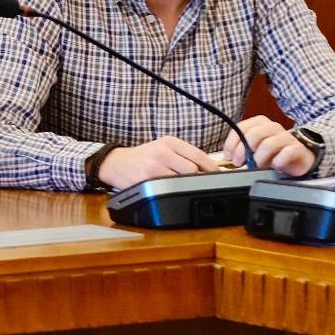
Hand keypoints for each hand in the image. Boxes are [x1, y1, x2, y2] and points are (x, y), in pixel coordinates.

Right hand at [97, 137, 218, 189]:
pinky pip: (170, 189)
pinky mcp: (148, 180)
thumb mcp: (162, 148)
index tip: (218, 177)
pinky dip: (174, 193)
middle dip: (200, 179)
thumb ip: (183, 155)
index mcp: (169, 142)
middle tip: (201, 186)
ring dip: (187, 187)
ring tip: (184, 189)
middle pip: (194, 169)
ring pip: (183, 180)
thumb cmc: (142, 157)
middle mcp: (163, 151)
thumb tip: (210, 169)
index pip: (199, 155)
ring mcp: (155, 166)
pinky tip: (171, 192)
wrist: (116, 163)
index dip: (212, 168)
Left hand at [223, 115, 315, 176]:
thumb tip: (229, 158)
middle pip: (254, 135)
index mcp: (260, 123)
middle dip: (243, 151)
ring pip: (269, 144)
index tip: (229, 156)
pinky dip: (278, 161)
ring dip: (259, 158)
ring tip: (256, 167)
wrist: (298, 158)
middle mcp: (273, 127)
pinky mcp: (297, 148)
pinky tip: (274, 166)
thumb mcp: (254, 149)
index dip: (232, 143)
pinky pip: (287, 152)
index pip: (241, 127)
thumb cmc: (273, 153)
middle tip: (240, 164)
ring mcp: (286, 136)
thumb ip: (242, 150)